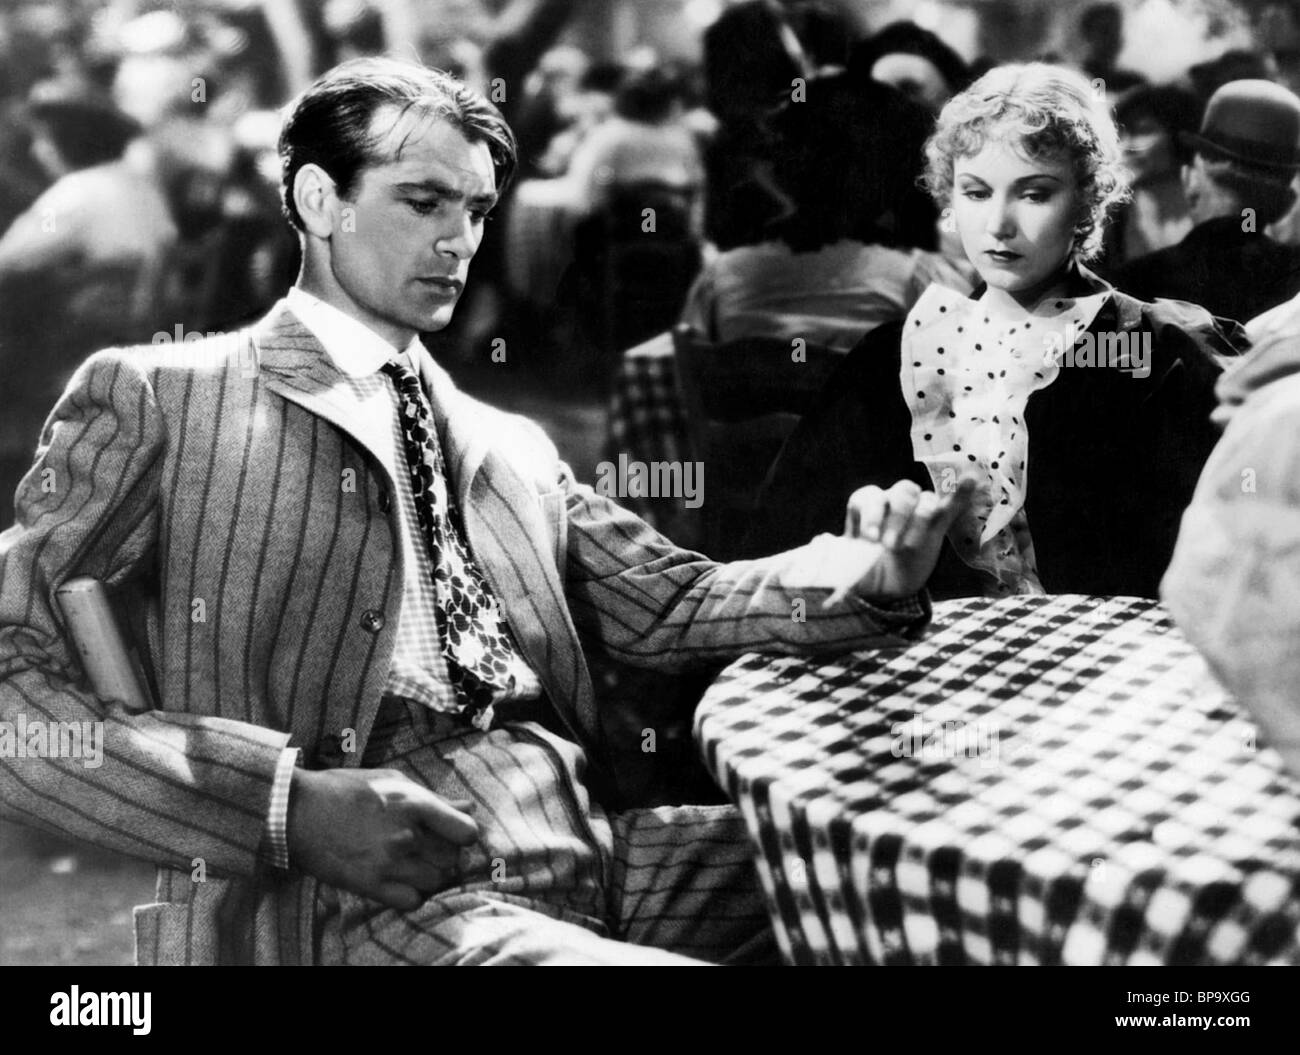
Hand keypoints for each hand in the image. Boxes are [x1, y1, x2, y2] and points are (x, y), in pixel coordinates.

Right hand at [288, 768, 478, 909]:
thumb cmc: (344, 789)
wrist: (296, 811)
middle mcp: (406, 835)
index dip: (464, 834)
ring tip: (414, 863)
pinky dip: (413, 894)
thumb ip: (432, 797)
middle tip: (429, 847)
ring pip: (436, 881)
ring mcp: (388, 862)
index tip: (454, 832)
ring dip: (431, 874)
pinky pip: (412, 901)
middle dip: (446, 853)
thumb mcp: (392, 780)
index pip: (466, 831)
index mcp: (414, 803)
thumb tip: (467, 807)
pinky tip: (401, 880)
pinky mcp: (370, 884)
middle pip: (452, 859)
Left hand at [824, 476, 976, 603]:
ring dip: (920, 520)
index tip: (868, 540)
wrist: (885, 588)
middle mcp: (891, 504)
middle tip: (889, 547)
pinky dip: (960, 494)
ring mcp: (916, 513)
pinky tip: (970, 480)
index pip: (867, 497)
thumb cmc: (862, 570)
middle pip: (899, 492)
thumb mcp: (846, 566)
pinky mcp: (937, 526)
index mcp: (865, 509)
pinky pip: (950, 506)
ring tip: (910, 547)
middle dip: (896, 518)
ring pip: (924, 501)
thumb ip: (836, 557)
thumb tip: (820, 544)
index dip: (869, 515)